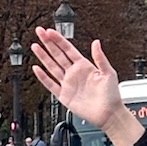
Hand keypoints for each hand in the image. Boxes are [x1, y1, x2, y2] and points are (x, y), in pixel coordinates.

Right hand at [30, 28, 140, 145]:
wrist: (108, 114)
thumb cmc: (112, 95)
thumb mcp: (108, 73)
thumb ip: (100, 58)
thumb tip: (96, 42)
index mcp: (84, 66)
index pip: (68, 49)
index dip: (58, 40)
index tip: (50, 31)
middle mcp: (74, 73)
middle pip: (57, 55)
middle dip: (48, 43)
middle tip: (39, 32)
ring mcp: (68, 84)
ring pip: (52, 67)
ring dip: (43, 57)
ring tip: (35, 46)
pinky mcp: (64, 95)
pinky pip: (50, 84)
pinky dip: (43, 77)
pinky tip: (37, 69)